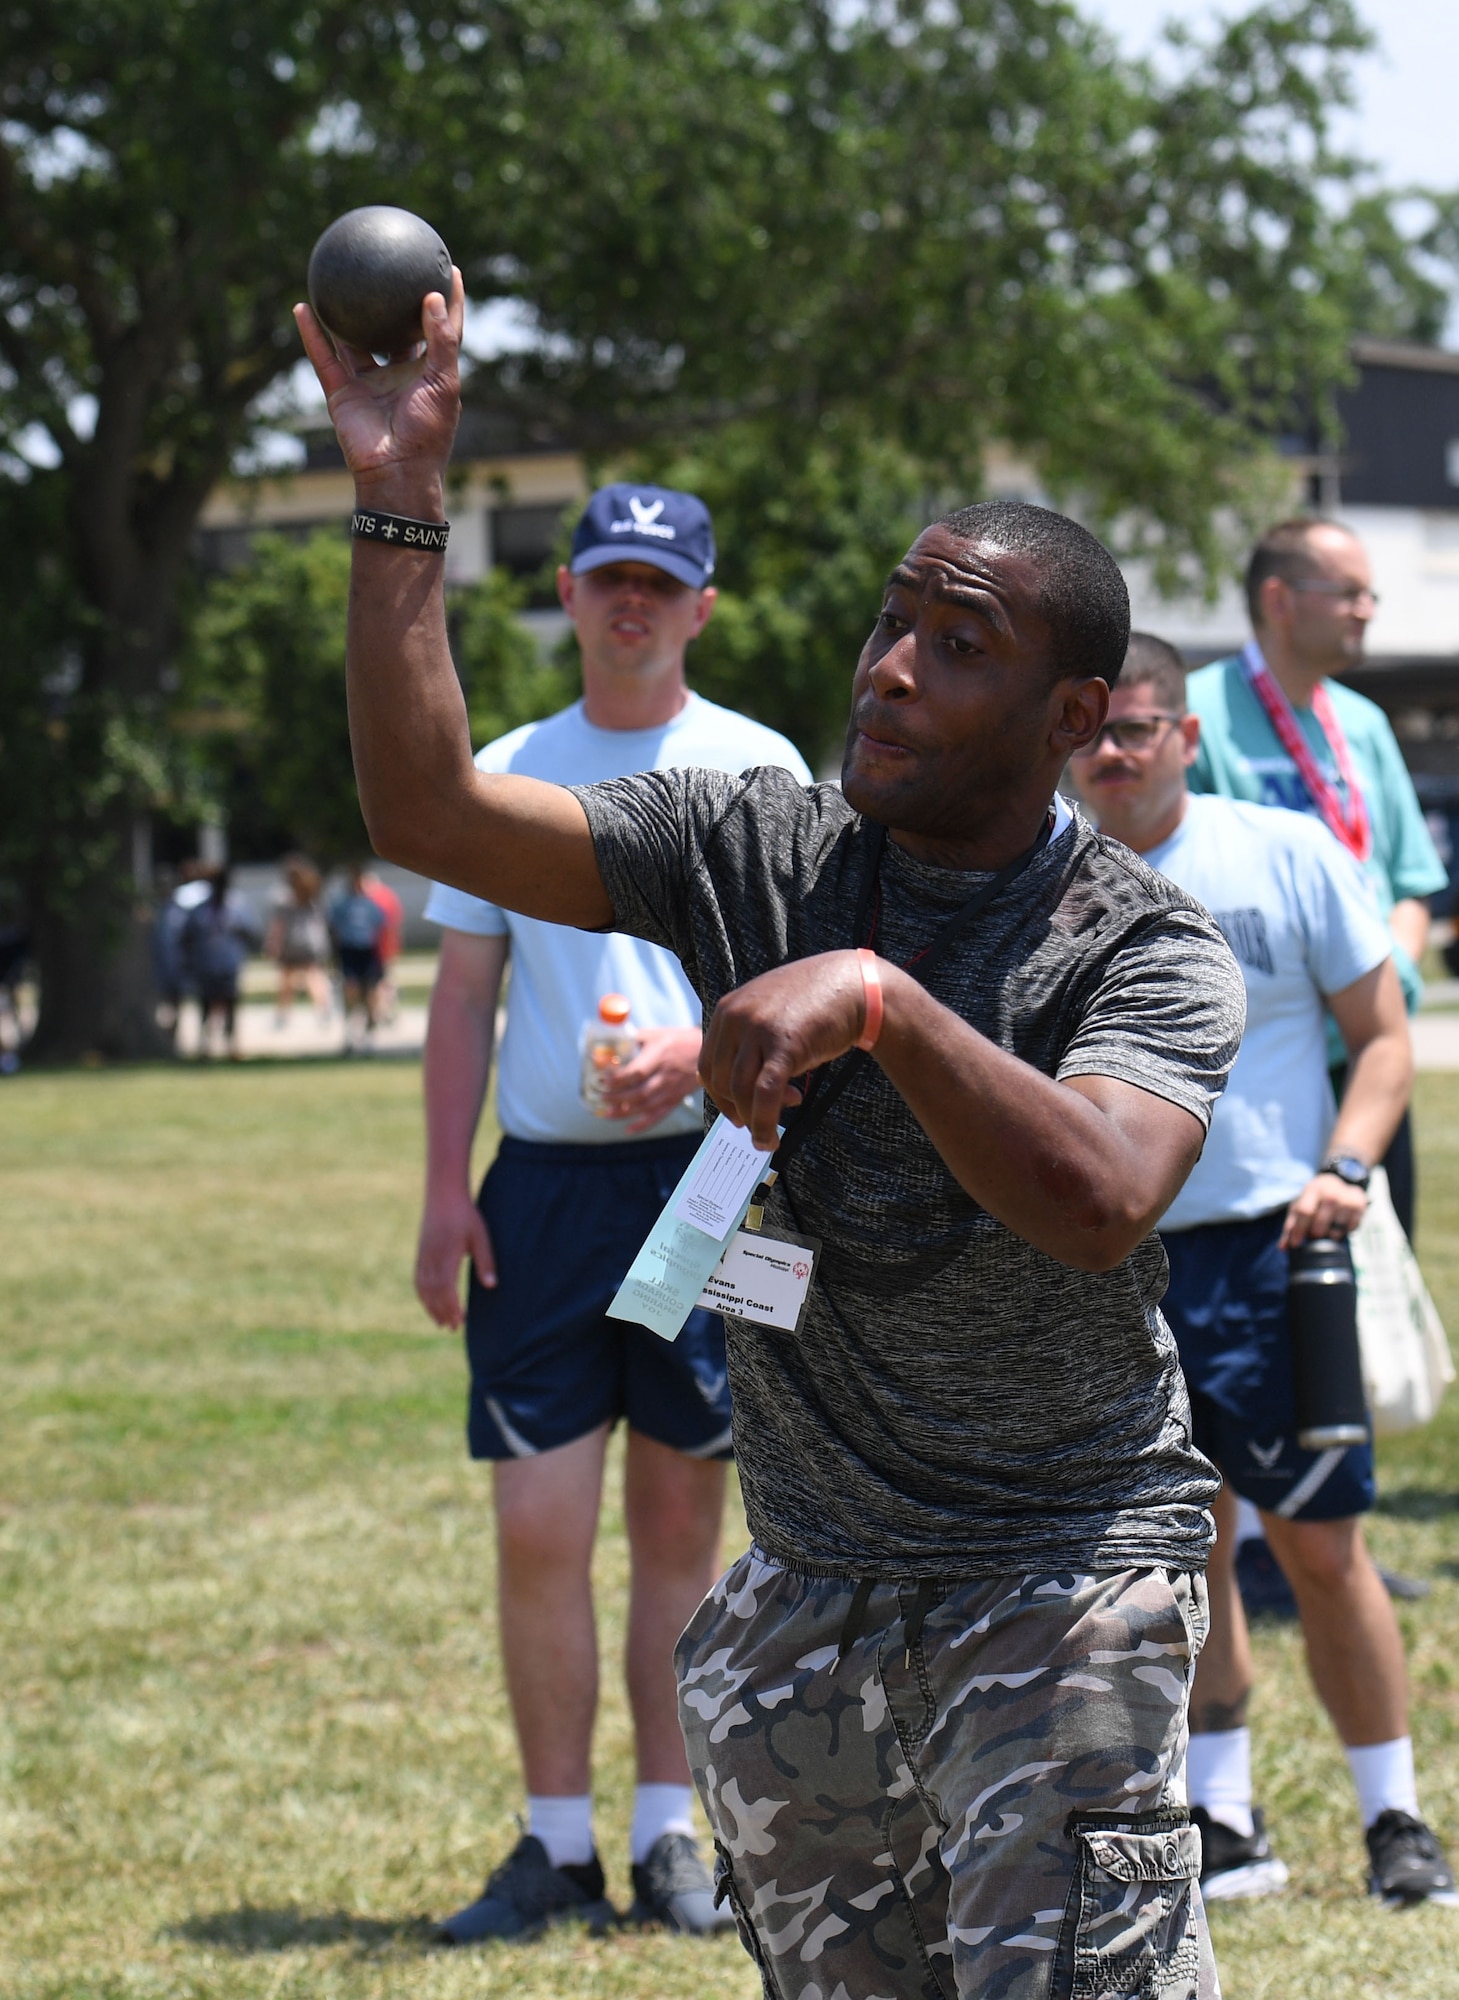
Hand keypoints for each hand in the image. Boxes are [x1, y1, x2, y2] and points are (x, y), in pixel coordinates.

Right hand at [292, 268, 464, 495]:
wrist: (396, 472)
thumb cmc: (428, 433)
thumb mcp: (444, 384)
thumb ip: (441, 341)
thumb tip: (435, 296)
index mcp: (428, 374)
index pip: (441, 330)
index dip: (447, 302)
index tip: (450, 268)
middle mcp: (398, 375)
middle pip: (395, 332)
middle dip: (392, 304)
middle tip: (389, 267)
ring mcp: (369, 383)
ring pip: (353, 341)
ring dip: (345, 316)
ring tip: (339, 280)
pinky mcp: (343, 393)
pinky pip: (324, 358)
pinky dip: (312, 334)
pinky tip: (303, 307)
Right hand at [415, 1187, 495, 1328]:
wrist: (443, 1196)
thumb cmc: (466, 1215)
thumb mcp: (481, 1237)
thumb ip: (486, 1261)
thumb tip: (491, 1286)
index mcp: (447, 1255)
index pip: (446, 1289)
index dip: (451, 1307)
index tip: (460, 1322)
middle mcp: (431, 1259)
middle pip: (433, 1292)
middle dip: (442, 1312)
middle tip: (452, 1328)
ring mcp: (423, 1256)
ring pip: (423, 1288)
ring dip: (431, 1307)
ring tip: (440, 1322)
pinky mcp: (420, 1253)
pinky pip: (418, 1279)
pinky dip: (423, 1295)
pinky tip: (429, 1302)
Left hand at [597, 1025, 702, 1133]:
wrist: (706, 1052)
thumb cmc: (680, 1040)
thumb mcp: (657, 1034)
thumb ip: (635, 1038)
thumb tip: (611, 1041)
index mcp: (659, 1056)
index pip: (636, 1071)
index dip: (618, 1079)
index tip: (603, 1080)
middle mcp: (665, 1075)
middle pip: (639, 1092)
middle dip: (617, 1098)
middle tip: (601, 1098)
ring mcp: (671, 1090)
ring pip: (646, 1106)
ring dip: (624, 1113)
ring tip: (606, 1113)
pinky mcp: (675, 1099)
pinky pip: (659, 1115)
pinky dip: (643, 1125)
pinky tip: (628, 1129)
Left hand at [699, 951, 870, 1150]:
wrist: (853, 986)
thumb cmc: (813, 1004)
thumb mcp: (768, 1013)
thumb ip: (747, 1042)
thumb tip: (735, 1093)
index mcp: (727, 1009)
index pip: (708, 1064)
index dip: (720, 1096)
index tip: (737, 1112)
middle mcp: (737, 1017)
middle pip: (720, 1080)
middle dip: (738, 1108)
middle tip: (759, 1120)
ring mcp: (758, 1029)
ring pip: (740, 1090)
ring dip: (753, 1120)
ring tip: (771, 1132)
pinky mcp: (784, 1045)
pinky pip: (765, 1094)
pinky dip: (764, 1123)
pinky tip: (770, 1138)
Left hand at [1280, 1171, 1367, 1248]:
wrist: (1338, 1181)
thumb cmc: (1314, 1198)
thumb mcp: (1300, 1206)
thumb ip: (1291, 1226)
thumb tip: (1282, 1248)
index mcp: (1313, 1190)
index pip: (1304, 1212)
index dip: (1299, 1230)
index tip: (1295, 1245)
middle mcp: (1331, 1192)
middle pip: (1321, 1222)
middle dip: (1315, 1234)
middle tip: (1313, 1236)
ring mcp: (1347, 1198)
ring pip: (1337, 1228)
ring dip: (1330, 1235)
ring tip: (1327, 1231)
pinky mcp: (1360, 1205)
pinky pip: (1352, 1228)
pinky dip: (1345, 1231)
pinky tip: (1340, 1225)